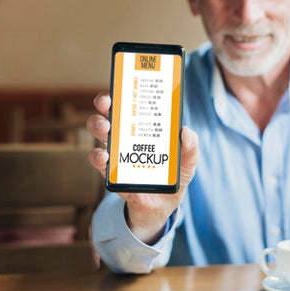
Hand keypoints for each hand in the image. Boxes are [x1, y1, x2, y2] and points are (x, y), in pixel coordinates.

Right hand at [86, 92, 197, 244]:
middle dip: (104, 106)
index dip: (122, 94)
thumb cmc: (175, 175)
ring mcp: (117, 156)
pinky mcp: (113, 175)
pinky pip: (100, 164)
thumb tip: (186, 131)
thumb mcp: (189, 160)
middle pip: (110, 116)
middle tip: (107, 103)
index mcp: (144, 129)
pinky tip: (105, 157)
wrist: (165, 206)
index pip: (130, 106)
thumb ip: (191, 146)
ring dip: (98, 128)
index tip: (120, 84)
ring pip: (100, 136)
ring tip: (105, 128)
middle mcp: (126, 138)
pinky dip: (100, 159)